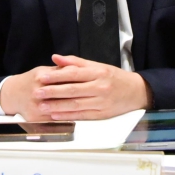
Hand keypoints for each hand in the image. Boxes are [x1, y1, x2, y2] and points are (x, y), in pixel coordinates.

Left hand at [0, 54, 150, 120]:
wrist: (136, 92)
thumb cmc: (114, 77)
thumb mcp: (98, 65)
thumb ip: (75, 62)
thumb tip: (55, 58)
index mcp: (98, 72)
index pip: (73, 74)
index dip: (56, 76)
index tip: (41, 77)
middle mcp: (100, 87)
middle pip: (72, 90)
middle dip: (53, 92)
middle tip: (37, 92)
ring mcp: (101, 102)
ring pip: (75, 105)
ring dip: (56, 106)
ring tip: (41, 105)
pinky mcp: (102, 115)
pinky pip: (82, 116)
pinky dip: (67, 116)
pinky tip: (55, 115)